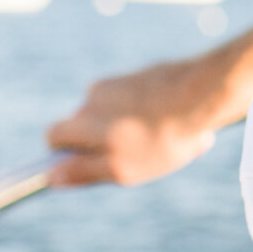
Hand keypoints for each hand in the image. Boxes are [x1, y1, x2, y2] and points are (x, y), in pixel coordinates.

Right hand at [44, 13, 252, 186]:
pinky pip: (135, 101)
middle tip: (134, 155)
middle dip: (102, 142)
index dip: (66, 153)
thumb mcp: (121, 169)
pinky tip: (174, 125)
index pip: (53, 136)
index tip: (89, 164)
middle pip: (84, 125)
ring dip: (129, 128)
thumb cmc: (161, 139)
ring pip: (112, 113)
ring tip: (161, 141)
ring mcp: (117, 82)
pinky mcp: (142, 74)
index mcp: (83, 120)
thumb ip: (83, 172)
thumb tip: (51, 177)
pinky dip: (148, 114)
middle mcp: (93, 97)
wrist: (200, 96)